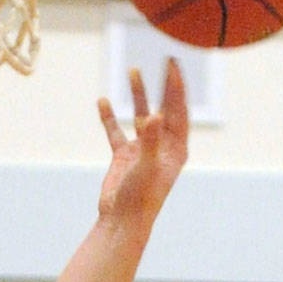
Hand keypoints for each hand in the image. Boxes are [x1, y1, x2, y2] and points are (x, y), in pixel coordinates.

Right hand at [95, 60, 188, 226]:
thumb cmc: (141, 197)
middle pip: (164, 107)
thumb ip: (149, 139)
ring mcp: (142, 150)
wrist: (122, 221)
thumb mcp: (148, 165)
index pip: (179, 110)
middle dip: (163, 85)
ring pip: (140, 115)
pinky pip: (116, 131)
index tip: (172, 65)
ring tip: (132, 71)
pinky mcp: (124, 157)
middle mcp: (161, 146)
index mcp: (176, 148)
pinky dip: (109, 117)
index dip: (176, 87)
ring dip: (137, 94)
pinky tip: (103, 101)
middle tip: (164, 61)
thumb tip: (152, 115)